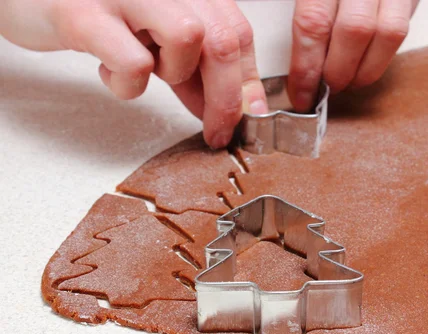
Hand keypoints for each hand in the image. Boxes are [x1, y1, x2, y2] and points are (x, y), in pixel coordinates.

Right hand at [0, 0, 267, 148]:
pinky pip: (133, 62)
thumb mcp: (155, 38)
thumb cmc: (98, 12)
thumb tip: (222, 111)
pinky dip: (128, 83)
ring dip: (173, 74)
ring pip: (188, 38)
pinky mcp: (83, 13)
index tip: (248, 115)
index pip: (238, 31)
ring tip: (143, 67)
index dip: (249, 80)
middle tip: (218, 131)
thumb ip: (191, 68)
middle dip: (227, 98)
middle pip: (223, 39)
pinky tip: (109, 70)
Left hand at [288, 0, 418, 111]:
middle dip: (337, 71)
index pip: (314, 22)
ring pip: (388, 33)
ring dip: (365, 70)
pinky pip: (403, 28)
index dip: (306, 65)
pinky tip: (366, 63)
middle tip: (324, 88)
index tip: (299, 91)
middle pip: (354, 30)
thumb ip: (302, 7)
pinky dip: (383, 55)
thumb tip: (290, 56)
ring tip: (347, 81)